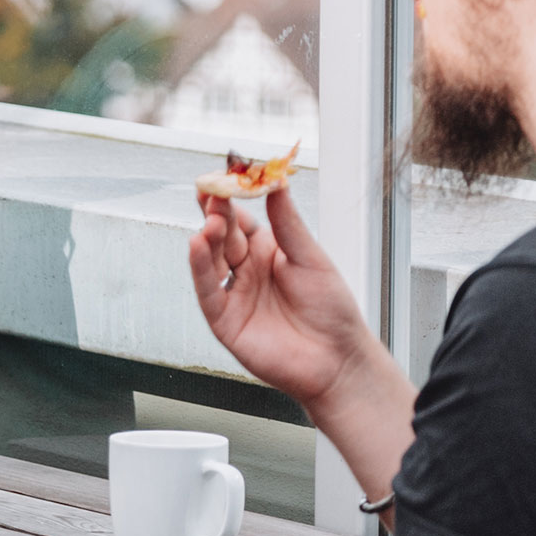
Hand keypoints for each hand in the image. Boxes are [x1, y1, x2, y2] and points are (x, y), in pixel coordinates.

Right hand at [187, 184, 379, 413]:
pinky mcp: (223, 319)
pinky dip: (199, 267)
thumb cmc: (332, 312)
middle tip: (212, 192)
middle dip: (216, 213)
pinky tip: (196, 245)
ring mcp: (233, 293)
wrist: (338, 360)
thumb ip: (288, 223)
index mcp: (269, 252)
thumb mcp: (312, 258)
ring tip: (211, 220)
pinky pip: (206, 289)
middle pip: (223, 235)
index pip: (242, 219)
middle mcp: (247, 270)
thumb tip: (276, 184)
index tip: (226, 175)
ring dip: (207, 237)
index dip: (233, 198)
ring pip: (211, 259)